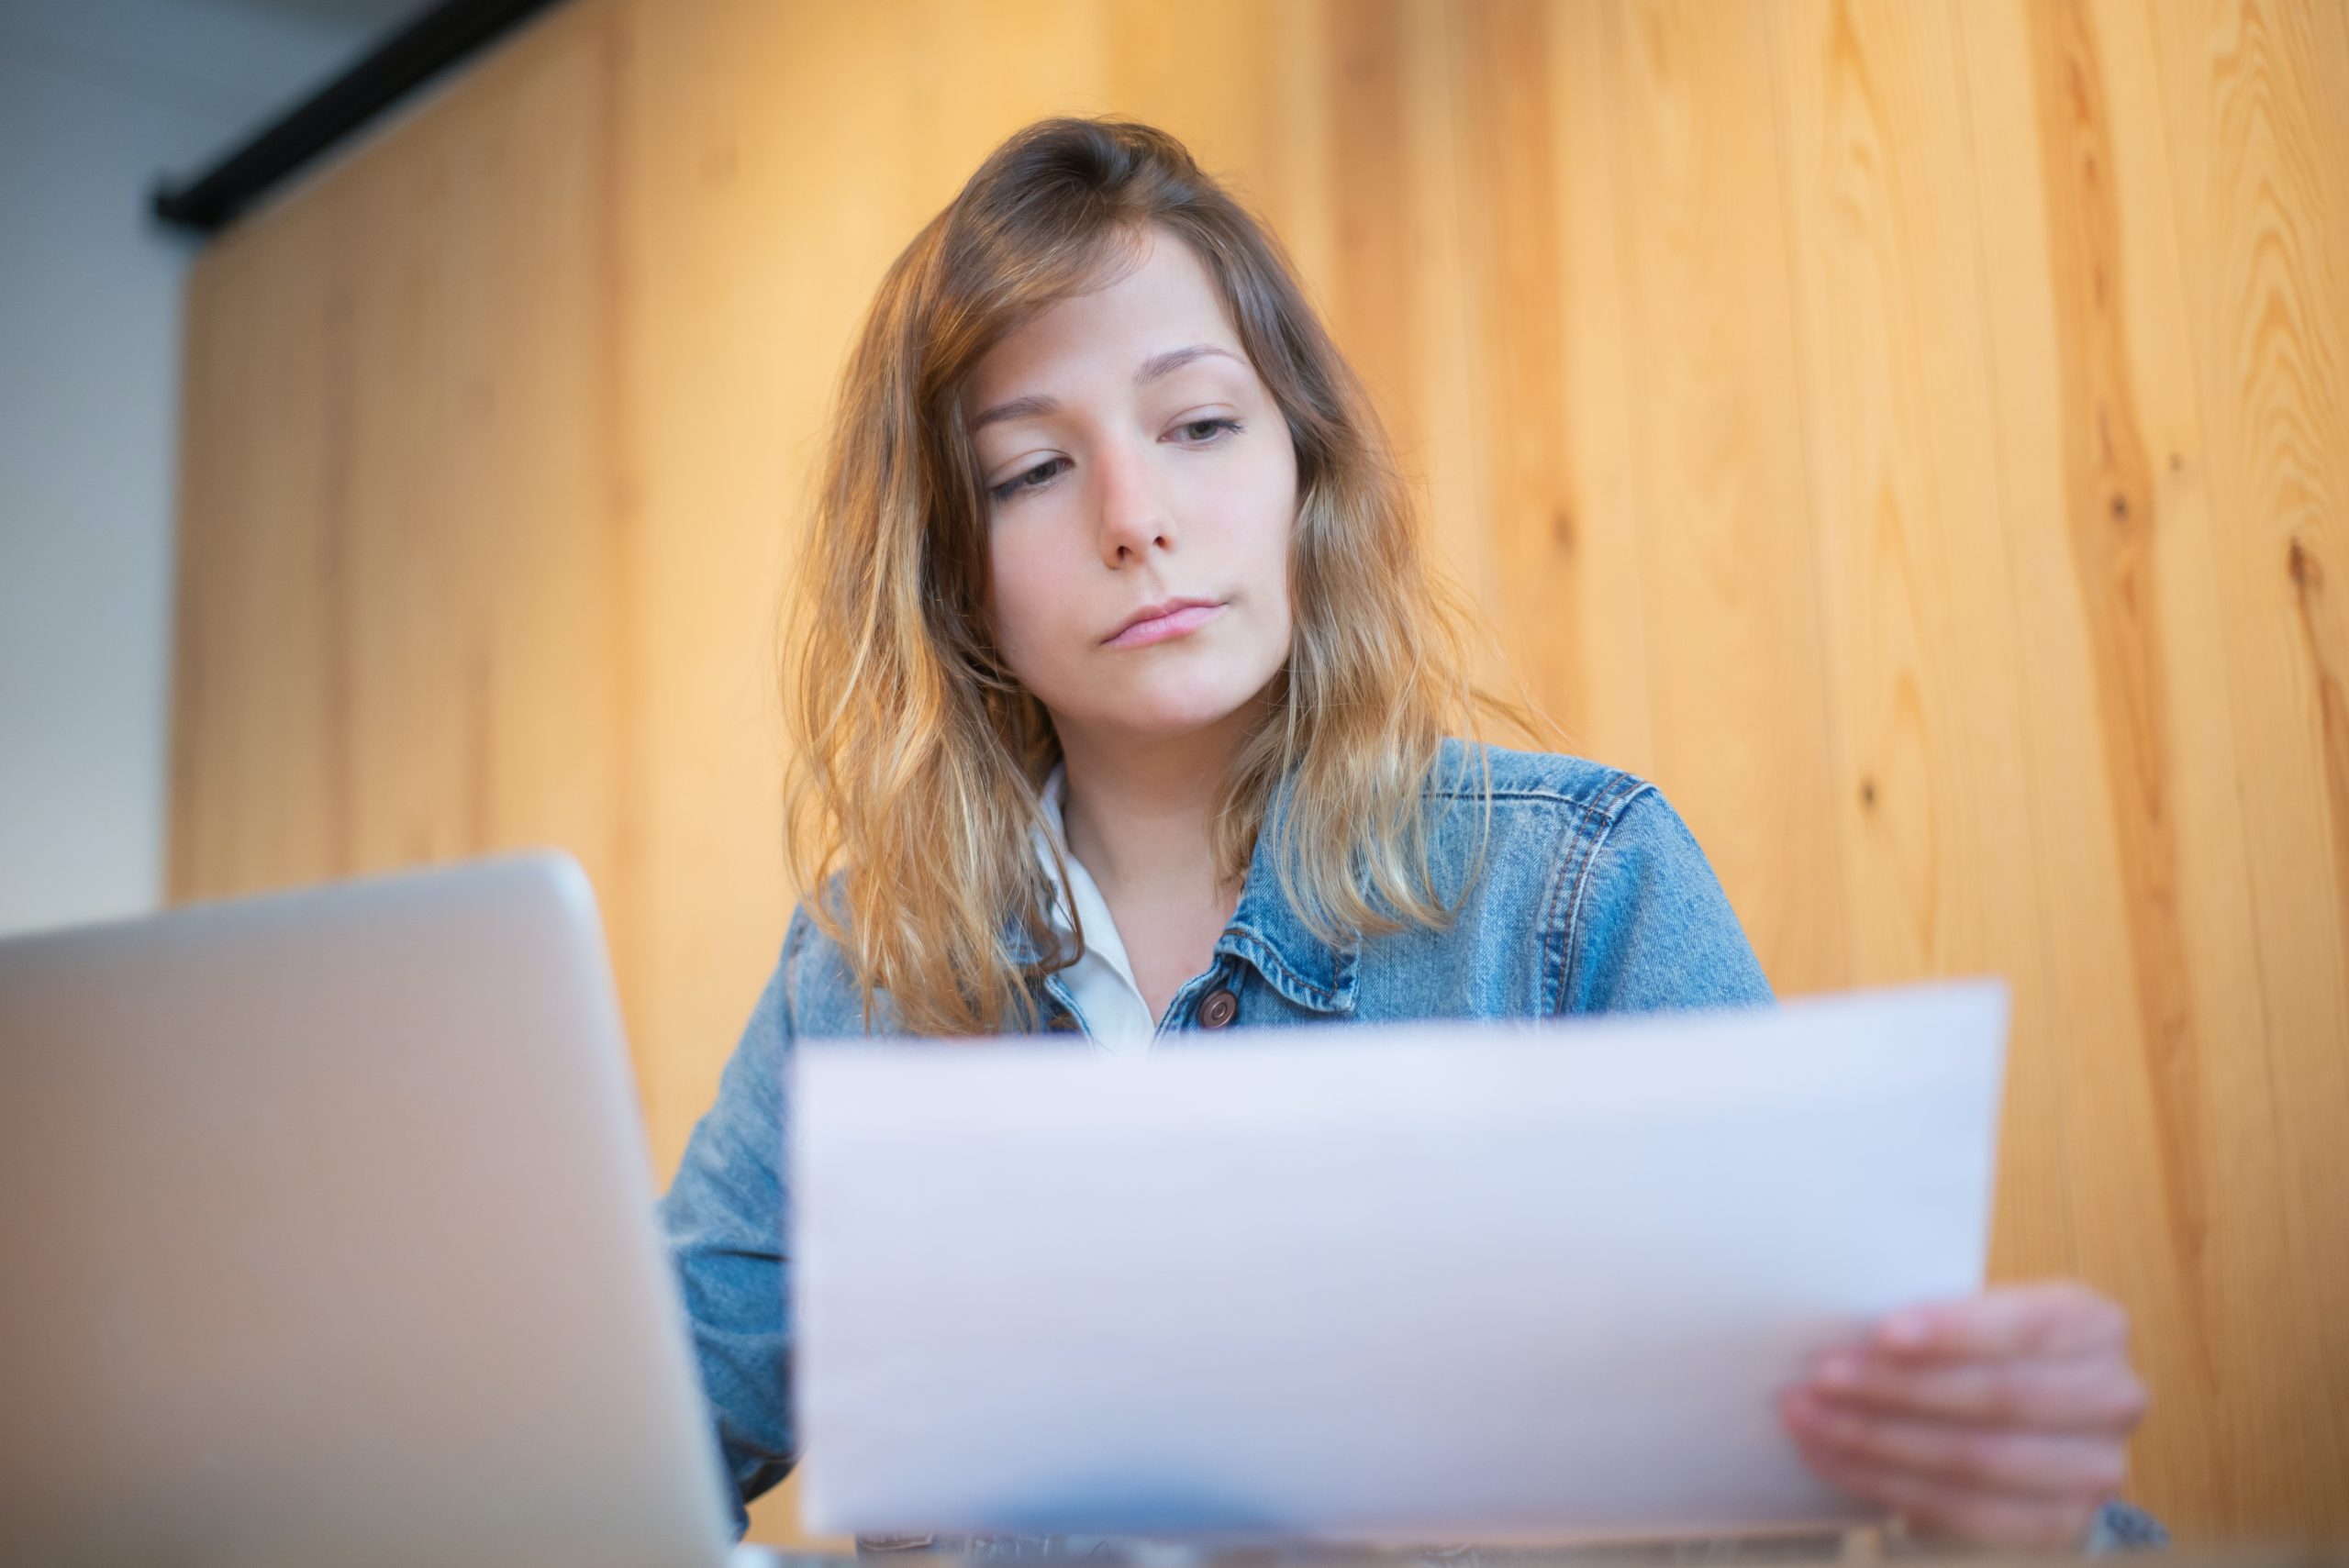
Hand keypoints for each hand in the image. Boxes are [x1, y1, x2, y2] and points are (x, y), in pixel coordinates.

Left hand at [1778, 1281, 2148, 1550]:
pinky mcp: (2061, 1527)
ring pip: (1976, 1459)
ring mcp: (2095, 1471)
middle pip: (1999, 1397)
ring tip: (1810, 1418)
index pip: (2027, 1325)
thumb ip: (1932, 1325)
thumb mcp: (1970, 1324)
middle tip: (1822, 1377)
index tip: (1883, 1332)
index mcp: (2094, 1325)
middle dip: (1898, 1388)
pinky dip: (1886, 1484)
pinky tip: (1834, 1461)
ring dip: (1877, 1439)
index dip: (1954, 1332)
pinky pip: (1964, 1513)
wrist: (2020, 1433)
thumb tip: (1846, 1331)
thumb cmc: (1977, 1357)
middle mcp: (2112, 1396)